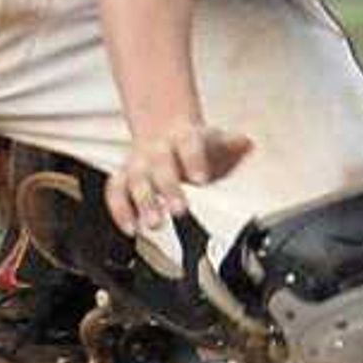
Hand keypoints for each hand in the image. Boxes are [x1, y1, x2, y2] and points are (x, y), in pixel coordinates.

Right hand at [104, 121, 251, 239]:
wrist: (167, 134)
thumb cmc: (196, 146)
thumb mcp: (217, 142)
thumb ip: (233, 146)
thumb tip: (247, 144)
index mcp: (184, 137)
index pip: (189, 144)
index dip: (194, 159)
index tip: (201, 179)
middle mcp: (158, 150)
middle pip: (160, 165)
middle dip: (168, 187)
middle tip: (179, 209)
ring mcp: (139, 163)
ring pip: (134, 179)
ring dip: (143, 203)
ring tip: (153, 224)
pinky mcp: (124, 178)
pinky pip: (115, 191)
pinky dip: (119, 210)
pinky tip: (130, 227)